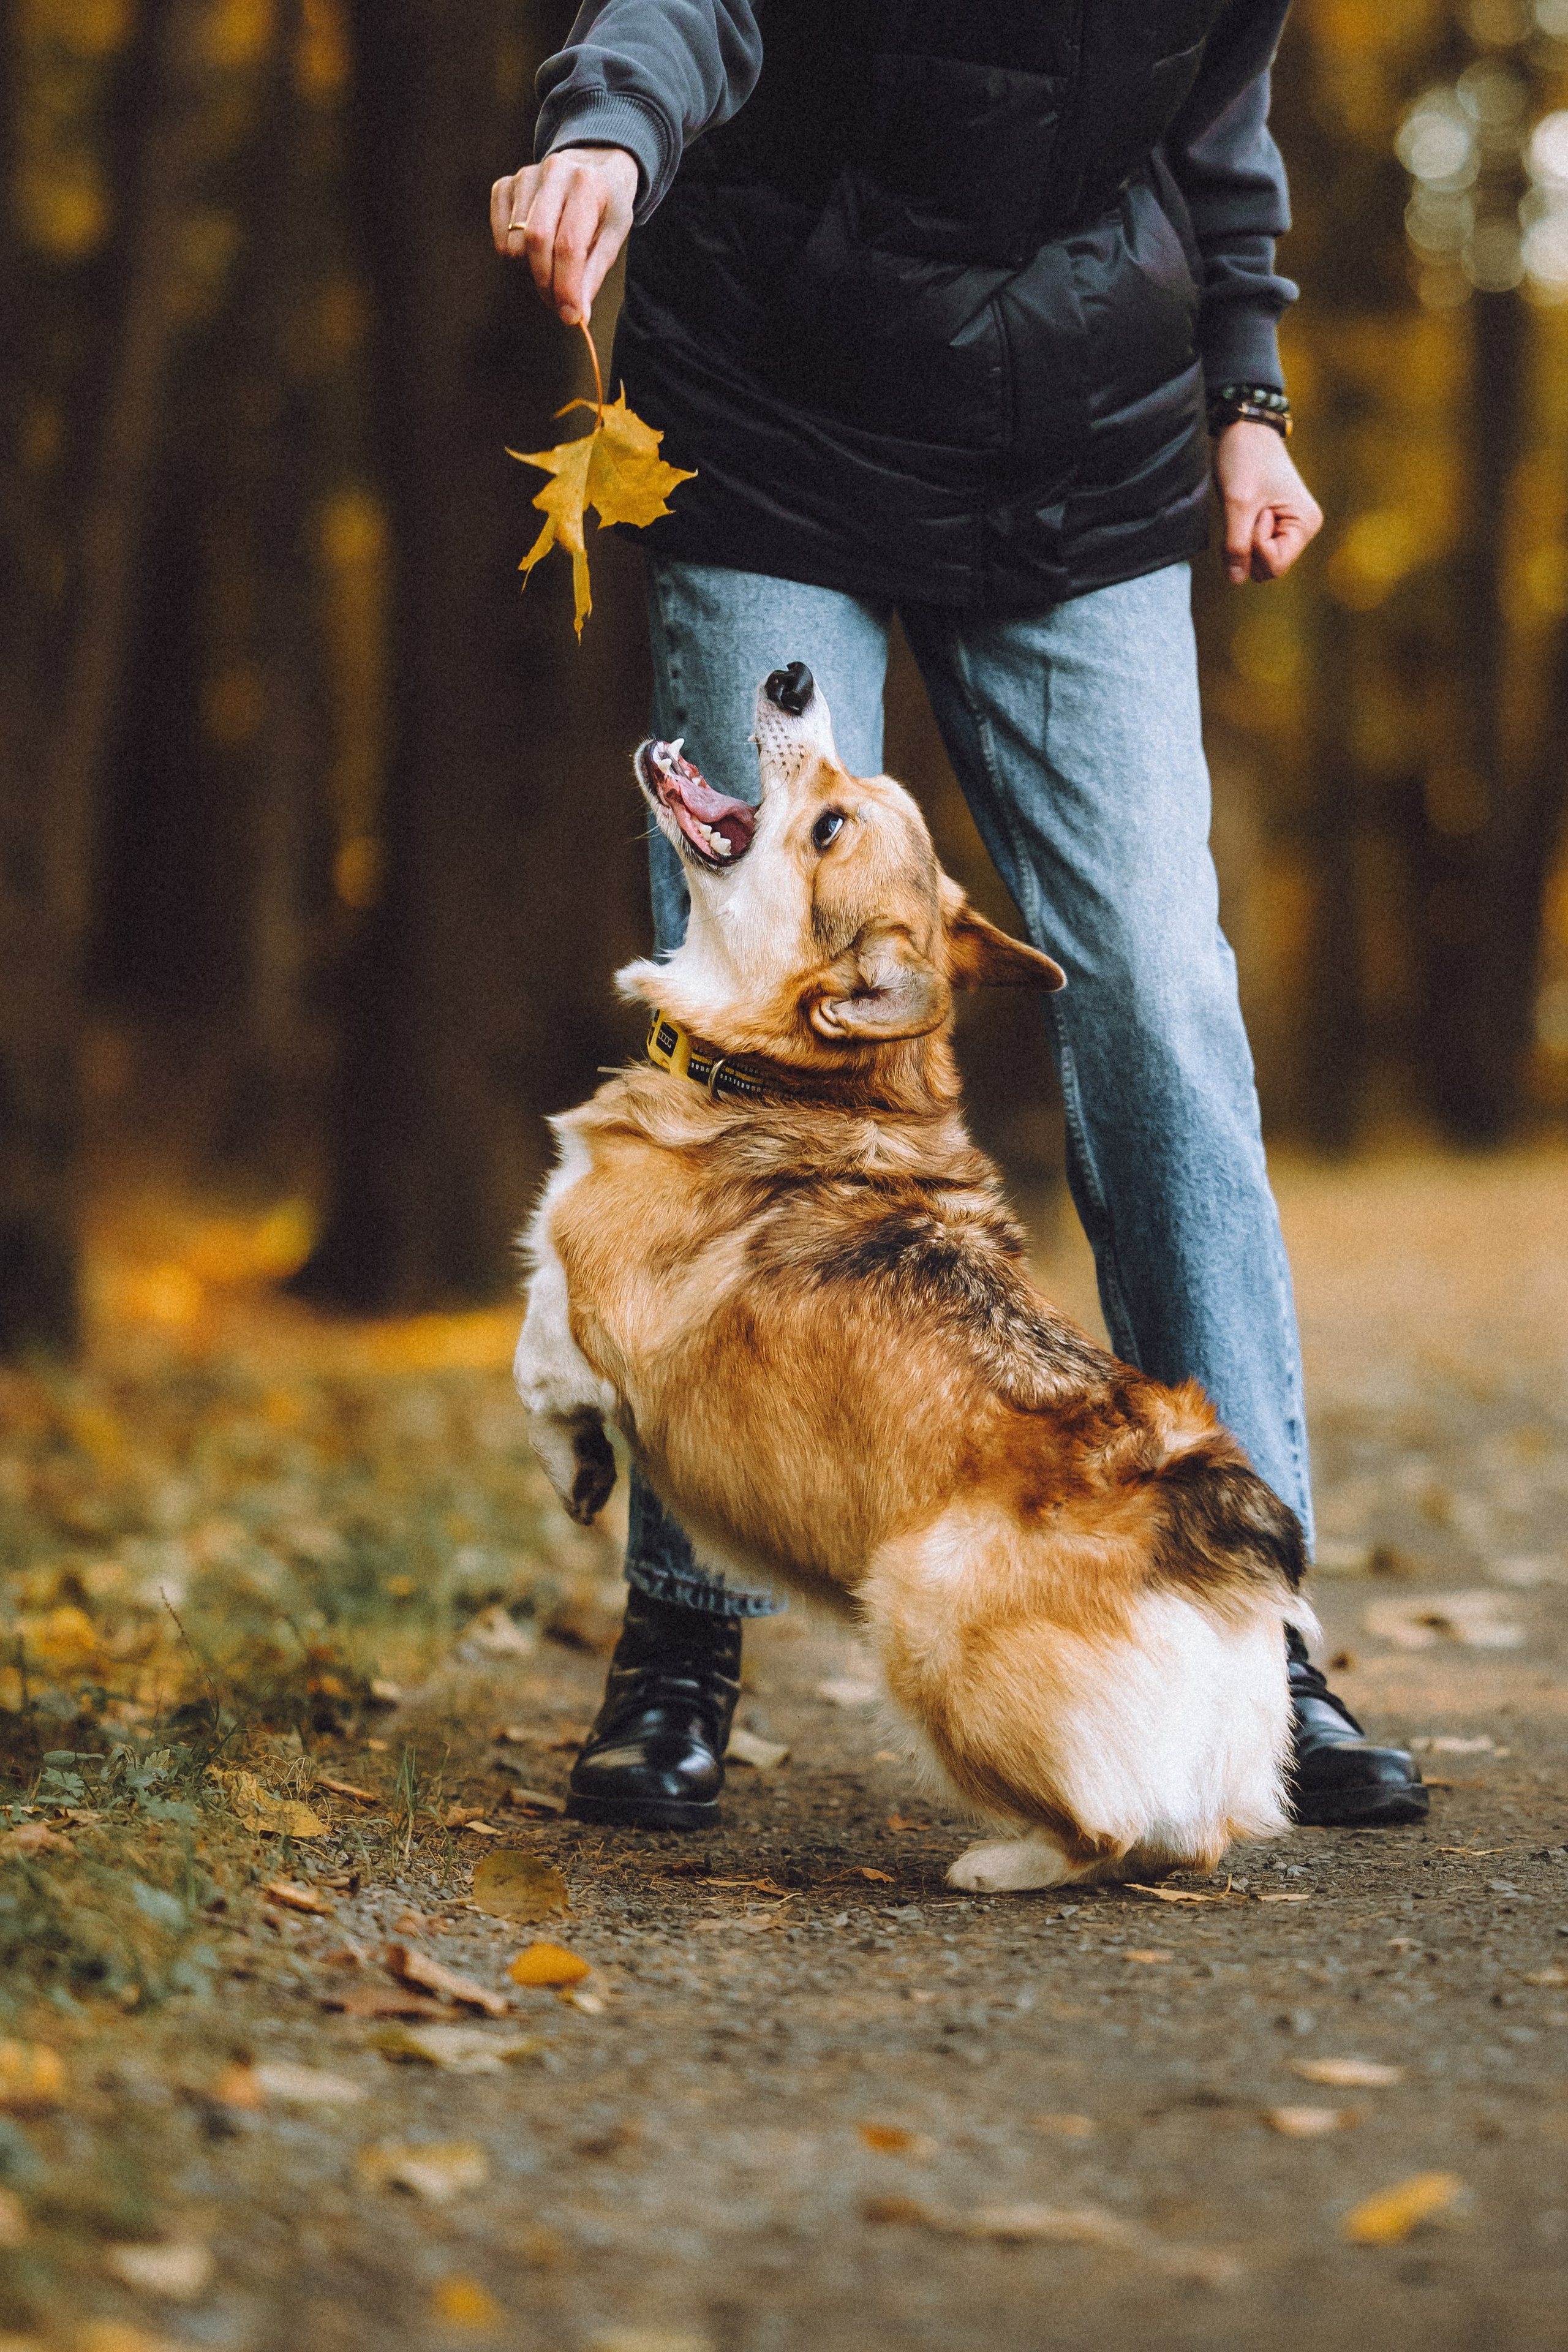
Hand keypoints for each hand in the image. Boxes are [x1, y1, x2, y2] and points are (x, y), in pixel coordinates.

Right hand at [490, 146, 638, 325]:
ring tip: (552, 261)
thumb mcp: (614, 235)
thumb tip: (577, 316)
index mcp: (586, 184)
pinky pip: (499, 234)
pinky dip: (512, 251)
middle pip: (535, 242)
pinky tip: (534, 245)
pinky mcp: (505, 184)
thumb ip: (594, 273)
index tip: (570, 317)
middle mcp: (553, 171)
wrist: (592, 164)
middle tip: (558, 302)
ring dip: (531, 267)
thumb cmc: (606, 205)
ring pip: (514, 243)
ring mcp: (525, 175)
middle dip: (546, 282)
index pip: (568, 244)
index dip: (566, 286)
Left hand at [1213, 420, 1322, 583]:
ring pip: (1258, 561)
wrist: (1245, 428)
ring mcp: (1288, 528)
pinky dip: (1241, 537)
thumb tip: (1236, 580)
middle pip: (1267, 569)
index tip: (1255, 512)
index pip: (1274, 566)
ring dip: (1243, 542)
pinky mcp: (1274, 524)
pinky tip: (1242, 512)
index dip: (1254, 546)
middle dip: (1248, 547)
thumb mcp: (1238, 503)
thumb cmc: (1246, 458)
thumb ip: (1236, 545)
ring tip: (1245, 508)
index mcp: (1305, 524)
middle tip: (1247, 511)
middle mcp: (1302, 529)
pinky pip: (1253, 548)